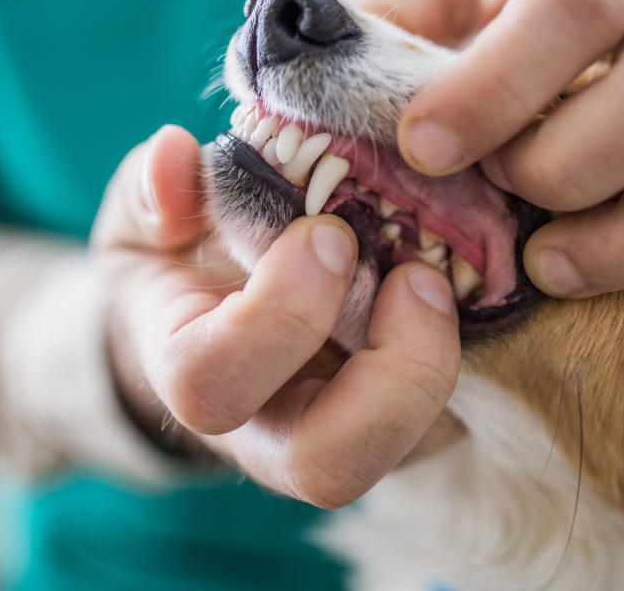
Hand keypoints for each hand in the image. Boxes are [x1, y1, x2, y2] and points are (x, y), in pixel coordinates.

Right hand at [91, 125, 463, 507]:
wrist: (210, 316)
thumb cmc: (179, 261)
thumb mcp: (148, 216)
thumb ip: (153, 190)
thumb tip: (174, 155)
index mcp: (191, 374)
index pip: (215, 384)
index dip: (278, 316)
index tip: (327, 232)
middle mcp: (266, 433)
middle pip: (326, 468)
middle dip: (387, 374)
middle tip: (416, 276)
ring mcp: (339, 438)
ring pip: (404, 454)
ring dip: (440, 366)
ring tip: (441, 278)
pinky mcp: (402, 428)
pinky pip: (452, 421)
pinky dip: (475, 358)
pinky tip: (471, 285)